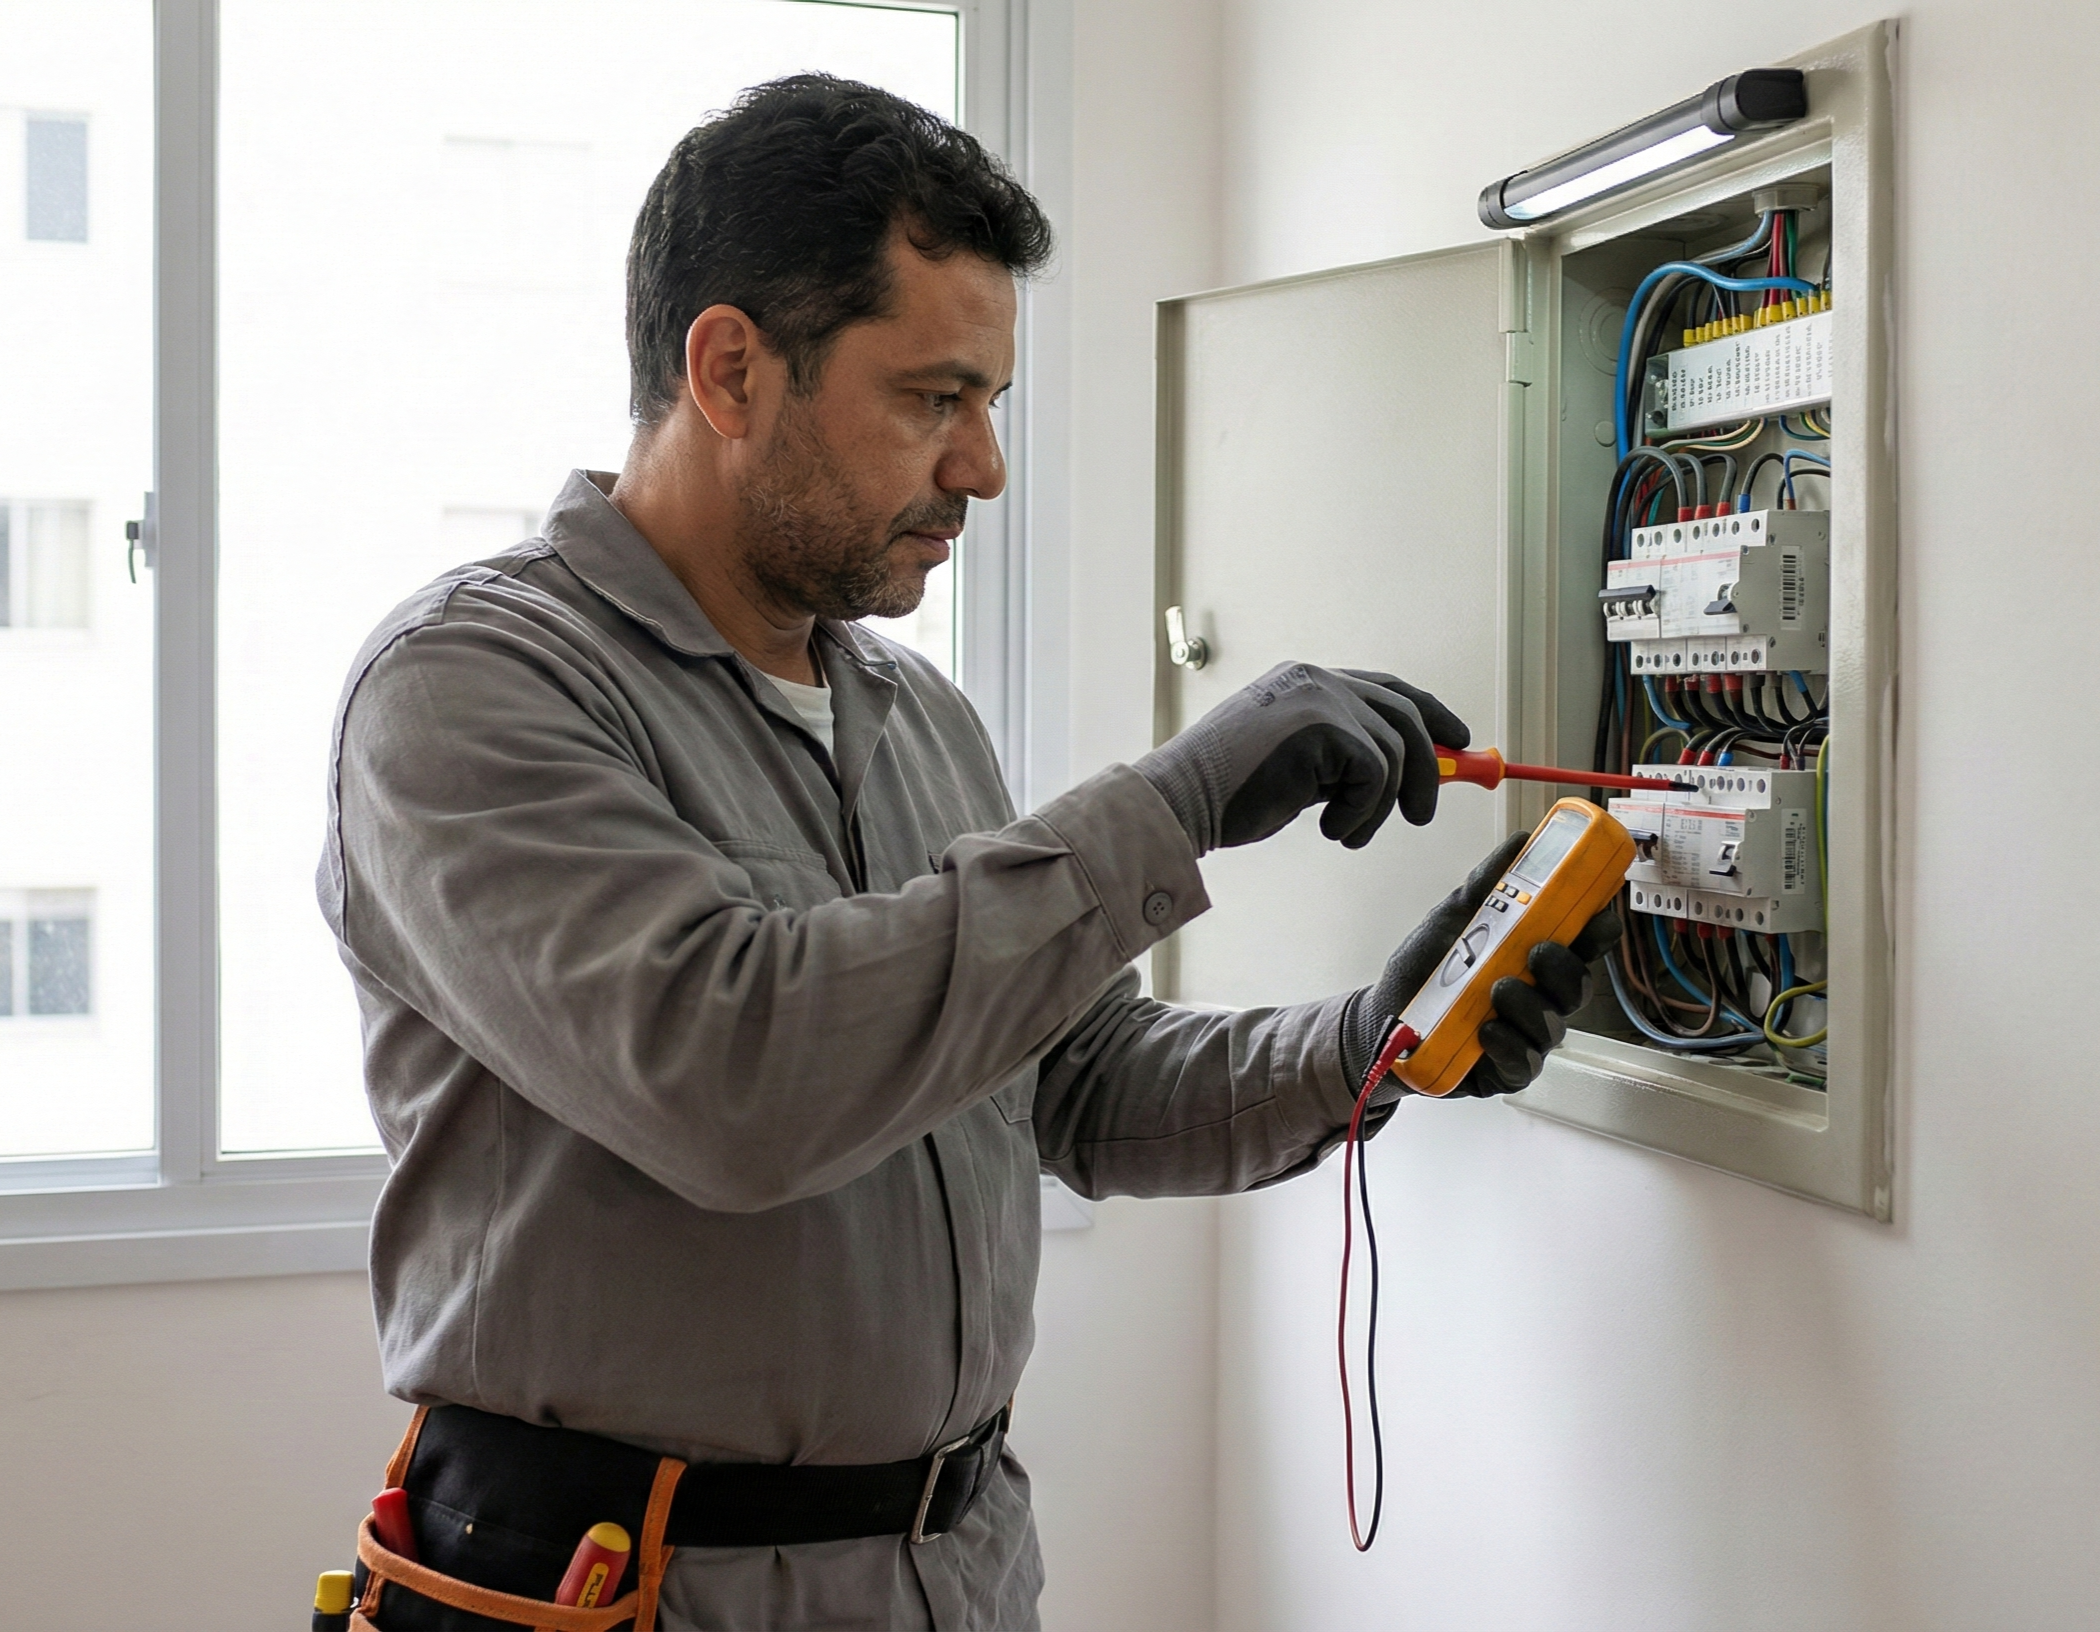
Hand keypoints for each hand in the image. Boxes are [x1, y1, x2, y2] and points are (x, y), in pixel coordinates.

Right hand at [1134, 663, 1468, 856]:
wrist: (1180, 801)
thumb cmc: (1227, 795)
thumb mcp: (1296, 766)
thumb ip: (1342, 757)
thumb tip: (1409, 773)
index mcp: (1305, 680)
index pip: (1386, 688)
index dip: (1429, 713)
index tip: (1458, 741)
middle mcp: (1316, 679)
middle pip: (1404, 712)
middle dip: (1428, 766)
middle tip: (1420, 813)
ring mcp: (1321, 698)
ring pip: (1395, 751)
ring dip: (1379, 807)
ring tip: (1346, 832)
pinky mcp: (1325, 727)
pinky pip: (1377, 774)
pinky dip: (1363, 813)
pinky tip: (1330, 829)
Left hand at [1339, 832, 1624, 1102]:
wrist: (1385, 1016)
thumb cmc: (1428, 968)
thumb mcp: (1453, 918)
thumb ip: (1486, 884)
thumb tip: (1519, 841)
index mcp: (1534, 958)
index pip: (1582, 944)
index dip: (1598, 931)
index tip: (1599, 915)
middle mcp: (1539, 997)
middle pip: (1577, 985)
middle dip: (1564, 968)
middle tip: (1537, 952)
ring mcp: (1525, 1035)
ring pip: (1553, 1025)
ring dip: (1531, 1006)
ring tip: (1498, 990)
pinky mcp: (1505, 1070)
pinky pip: (1524, 1064)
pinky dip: (1510, 1046)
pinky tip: (1488, 1030)